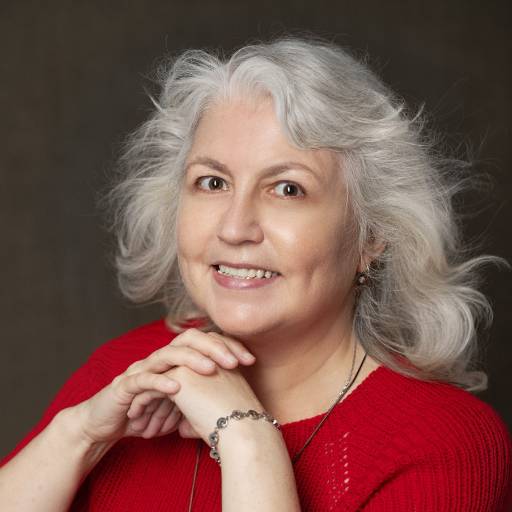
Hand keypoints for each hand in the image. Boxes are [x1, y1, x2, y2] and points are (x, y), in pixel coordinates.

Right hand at [74, 328, 255, 444]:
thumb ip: (202, 397)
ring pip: (168, 355)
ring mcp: (142, 370)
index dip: (228, 347)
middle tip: (235, 361)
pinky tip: (176, 388)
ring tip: (211, 369)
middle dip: (213, 348)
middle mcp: (160, 359)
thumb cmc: (146, 413)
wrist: (107, 424)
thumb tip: (237, 399)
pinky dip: (160, 383)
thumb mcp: (181, 405)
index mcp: (175, 361)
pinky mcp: (125, 386)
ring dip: (191, 361)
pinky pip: (143, 380)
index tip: (251, 360)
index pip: (204, 343)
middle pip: (189, 341)